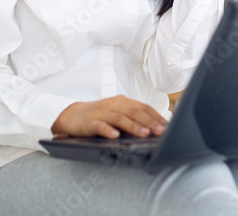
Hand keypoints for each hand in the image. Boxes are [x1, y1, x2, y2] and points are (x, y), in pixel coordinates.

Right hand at [51, 95, 166, 138]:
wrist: (71, 115)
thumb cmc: (98, 115)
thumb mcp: (116, 112)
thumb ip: (132, 117)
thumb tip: (154, 126)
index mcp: (122, 102)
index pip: (142, 107)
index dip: (155, 116)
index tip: (166, 125)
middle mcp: (113, 105)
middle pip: (134, 112)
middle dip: (149, 122)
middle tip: (160, 131)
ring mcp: (101, 113)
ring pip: (120, 118)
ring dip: (133, 126)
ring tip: (144, 134)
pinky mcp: (89, 122)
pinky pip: (99, 126)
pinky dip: (108, 130)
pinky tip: (115, 135)